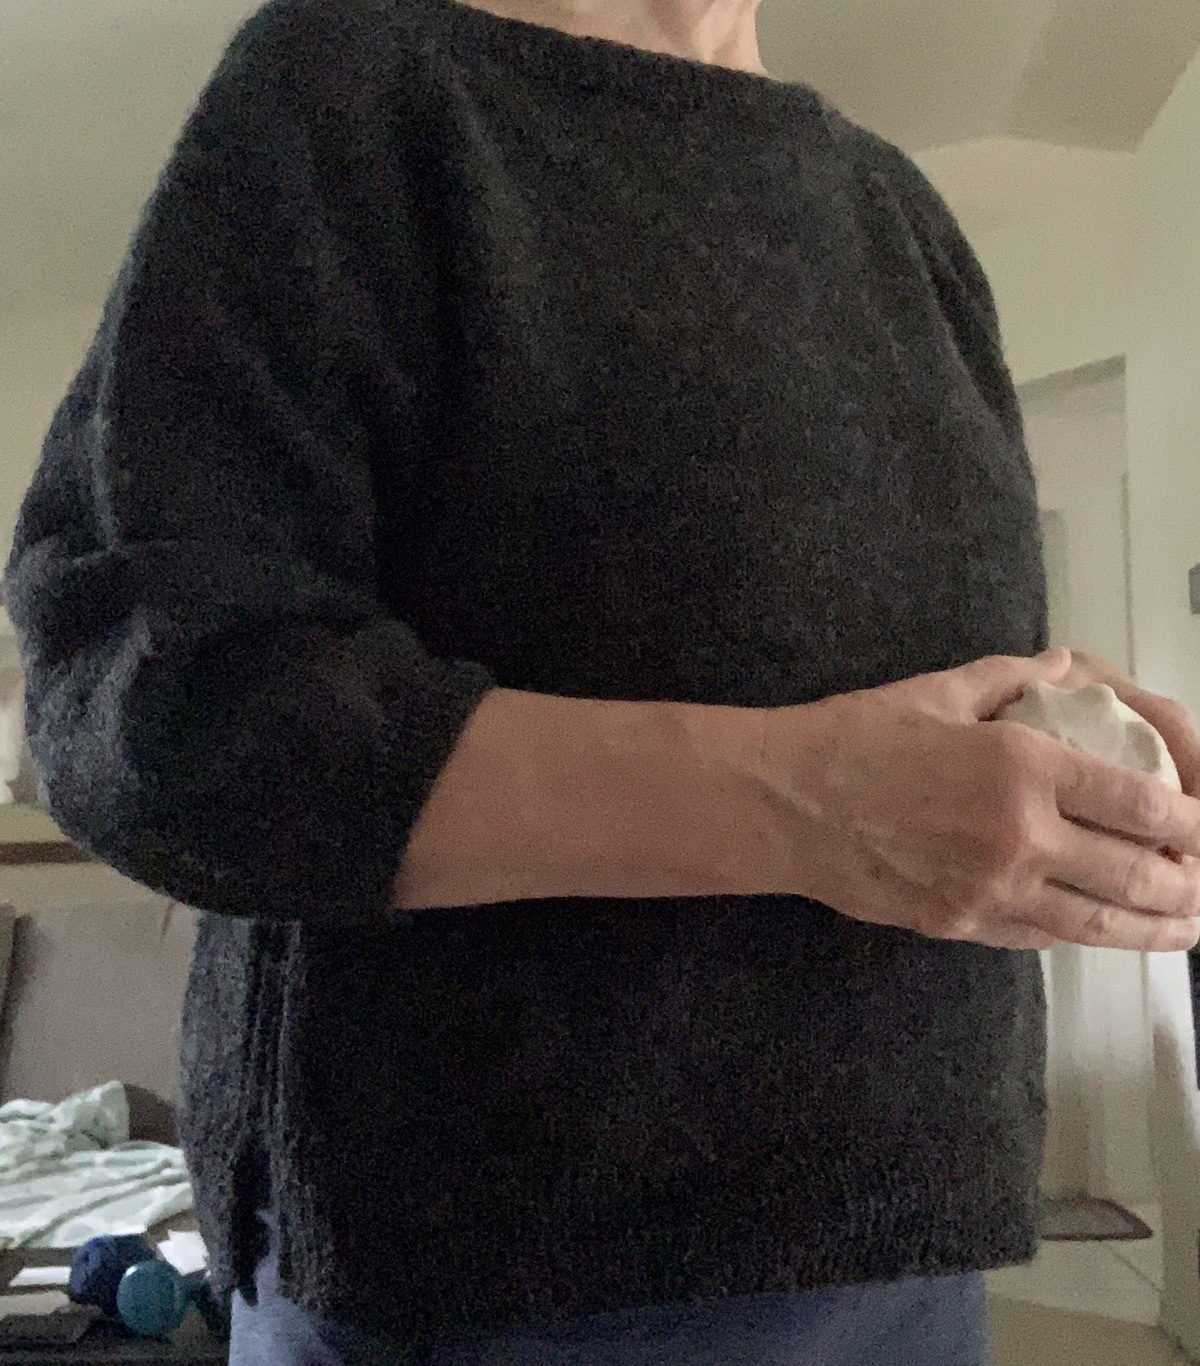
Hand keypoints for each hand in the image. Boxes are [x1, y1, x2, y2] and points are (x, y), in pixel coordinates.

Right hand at [761, 649, 1199, 951]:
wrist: (783, 805)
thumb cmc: (852, 741)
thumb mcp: (937, 691)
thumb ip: (1014, 679)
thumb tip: (1066, 669)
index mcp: (1023, 769)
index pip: (1142, 805)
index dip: (1194, 821)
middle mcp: (1020, 837)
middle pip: (1138, 875)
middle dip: (1190, 883)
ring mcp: (991, 891)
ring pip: (1099, 923)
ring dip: (1156, 928)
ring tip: (1188, 926)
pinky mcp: (961, 926)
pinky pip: (1042, 937)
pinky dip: (1083, 935)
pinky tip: (1103, 931)